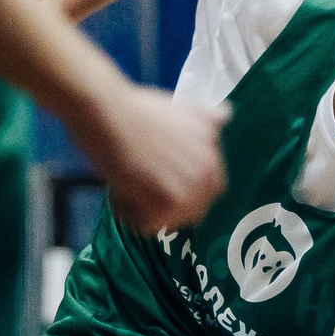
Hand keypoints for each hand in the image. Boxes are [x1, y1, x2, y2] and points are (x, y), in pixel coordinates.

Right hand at [75, 81, 225, 233]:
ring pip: (169, 220)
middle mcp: (206, 173)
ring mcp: (187, 191)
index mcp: (212, 155)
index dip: (187, 191)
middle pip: (192, 210)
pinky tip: (119, 194)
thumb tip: (225, 115)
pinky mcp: (164, 205)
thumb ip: (205, 120)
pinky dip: (131, 216)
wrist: (109, 111)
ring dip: (148, 212)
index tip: (166, 186)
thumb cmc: (139, 109)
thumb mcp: (183, 109)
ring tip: (128, 188)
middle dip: (169, 205)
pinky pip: (148, 226)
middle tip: (144, 191)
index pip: (210, 189)